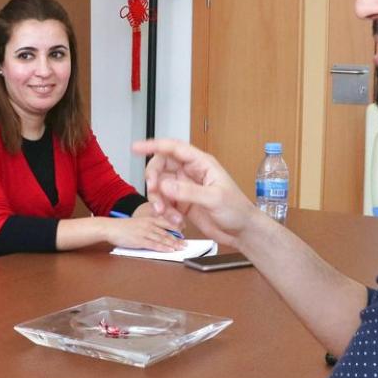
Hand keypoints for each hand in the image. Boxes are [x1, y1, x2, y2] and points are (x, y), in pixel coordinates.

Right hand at [104, 216, 185, 251]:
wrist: (110, 227)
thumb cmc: (122, 227)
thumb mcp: (138, 222)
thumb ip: (148, 226)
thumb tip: (158, 233)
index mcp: (148, 219)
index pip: (166, 223)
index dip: (176, 229)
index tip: (182, 235)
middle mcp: (148, 224)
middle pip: (166, 232)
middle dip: (177, 239)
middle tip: (185, 244)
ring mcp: (144, 232)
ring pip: (162, 238)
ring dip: (173, 244)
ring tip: (181, 248)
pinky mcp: (139, 240)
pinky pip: (154, 245)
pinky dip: (163, 248)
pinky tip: (169, 250)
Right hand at [132, 138, 261, 246]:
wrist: (241, 231)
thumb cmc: (236, 210)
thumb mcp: (214, 199)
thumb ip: (188, 192)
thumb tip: (165, 186)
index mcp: (201, 164)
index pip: (174, 149)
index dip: (154, 145)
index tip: (136, 148)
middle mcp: (191, 172)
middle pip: (161, 166)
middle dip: (153, 178)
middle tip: (153, 191)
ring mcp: (185, 188)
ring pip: (160, 186)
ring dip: (158, 200)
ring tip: (166, 213)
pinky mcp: (182, 203)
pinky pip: (165, 202)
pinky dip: (165, 211)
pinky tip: (175, 220)